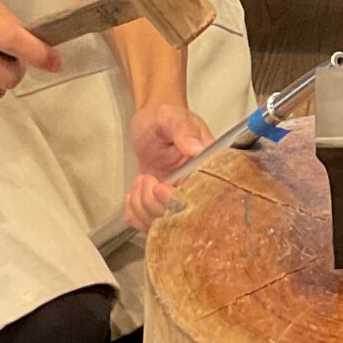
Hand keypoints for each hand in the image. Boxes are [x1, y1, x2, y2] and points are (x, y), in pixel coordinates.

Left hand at [125, 102, 214, 231]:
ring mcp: (178, 199)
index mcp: (208, 168)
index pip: (201, 199)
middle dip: (154, 203)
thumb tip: (196, 148)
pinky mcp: (161, 205)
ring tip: (142, 181)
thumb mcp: (171, 118)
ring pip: (162, 225)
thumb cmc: (164, 117)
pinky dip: (135, 213)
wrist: (150, 122)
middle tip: (146, 179)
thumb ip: (183, 130)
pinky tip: (135, 194)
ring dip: (142, 206)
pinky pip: (146, 224)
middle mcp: (196, 188)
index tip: (161, 185)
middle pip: (180, 219)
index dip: (177, 199)